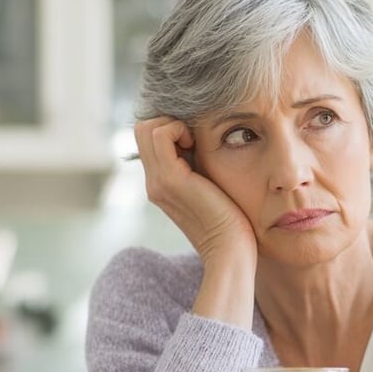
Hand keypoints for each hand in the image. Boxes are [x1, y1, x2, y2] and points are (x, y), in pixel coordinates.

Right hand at [134, 117, 256, 268]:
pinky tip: (197, 146)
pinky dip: (178, 129)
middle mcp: (153, 182)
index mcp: (160, 184)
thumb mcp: (209, 187)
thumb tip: (201, 141)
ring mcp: (158, 181)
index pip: (148, 140)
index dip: (171, 130)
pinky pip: (160, 134)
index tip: (196, 143)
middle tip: (195, 141)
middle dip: (170, 123)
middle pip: (143, 129)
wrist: (230, 248)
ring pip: (147, 128)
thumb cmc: (230, 220)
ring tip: (195, 144)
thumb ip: (199, 168)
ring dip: (174, 125)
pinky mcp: (170, 179)